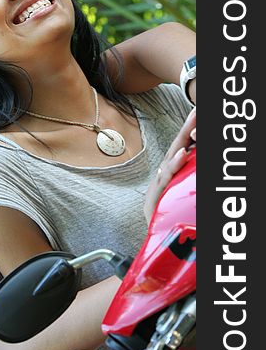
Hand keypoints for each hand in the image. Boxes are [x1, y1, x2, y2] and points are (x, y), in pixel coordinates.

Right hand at [143, 107, 195, 222]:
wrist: (152, 238)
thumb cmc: (167, 216)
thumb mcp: (178, 193)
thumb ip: (185, 177)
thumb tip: (192, 157)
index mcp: (172, 172)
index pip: (183, 146)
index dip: (190, 130)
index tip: (198, 113)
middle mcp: (164, 174)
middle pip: (177, 146)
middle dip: (187, 128)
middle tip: (196, 111)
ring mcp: (160, 184)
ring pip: (172, 159)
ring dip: (182, 141)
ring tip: (192, 127)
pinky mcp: (157, 196)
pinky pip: (167, 178)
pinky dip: (174, 165)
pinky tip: (182, 154)